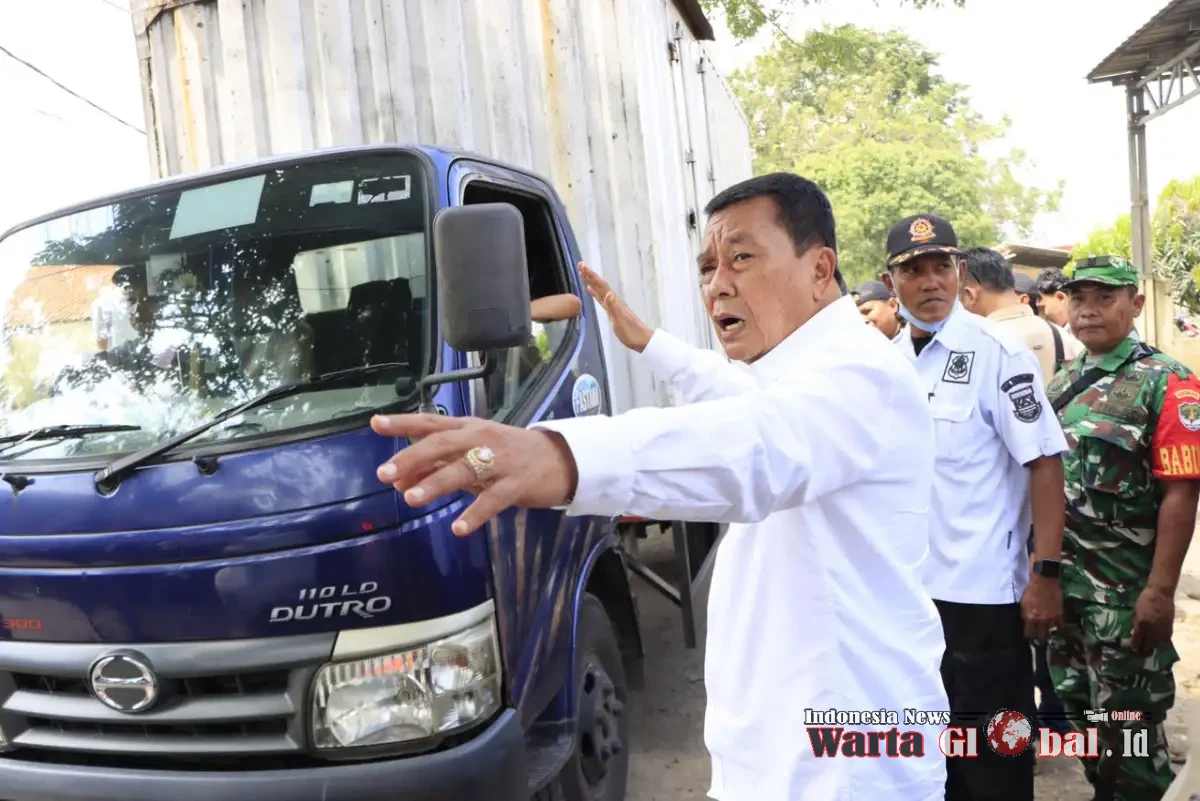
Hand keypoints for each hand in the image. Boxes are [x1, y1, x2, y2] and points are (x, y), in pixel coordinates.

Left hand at [372, 414, 578, 536]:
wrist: (561, 459)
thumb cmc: (510, 455)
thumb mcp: (473, 455)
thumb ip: (437, 466)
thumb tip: (399, 481)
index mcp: (469, 428)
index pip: (431, 422)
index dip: (403, 422)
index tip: (375, 423)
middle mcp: (481, 439)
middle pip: (442, 444)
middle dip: (412, 458)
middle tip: (385, 474)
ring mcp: (501, 461)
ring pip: (464, 469)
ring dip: (436, 483)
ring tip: (411, 499)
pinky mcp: (517, 483)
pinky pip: (493, 500)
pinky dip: (475, 514)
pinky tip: (458, 528)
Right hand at [578, 262, 652, 352]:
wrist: (643, 341)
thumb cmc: (632, 333)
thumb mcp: (621, 322)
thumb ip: (614, 308)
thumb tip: (608, 293)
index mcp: (615, 302)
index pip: (601, 286)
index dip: (592, 276)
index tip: (582, 266)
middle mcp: (614, 301)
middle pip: (600, 285)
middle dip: (590, 275)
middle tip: (580, 265)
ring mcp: (613, 306)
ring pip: (600, 290)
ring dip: (592, 281)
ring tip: (583, 274)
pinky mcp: (613, 312)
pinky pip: (601, 299)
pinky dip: (595, 292)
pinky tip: (591, 290)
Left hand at [1020, 575, 1062, 640]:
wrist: (1043, 581)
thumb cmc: (1030, 590)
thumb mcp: (1024, 604)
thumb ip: (1026, 615)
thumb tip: (1027, 622)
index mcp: (1030, 618)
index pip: (1029, 634)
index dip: (1028, 636)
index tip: (1029, 636)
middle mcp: (1041, 621)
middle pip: (1041, 636)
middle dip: (1039, 638)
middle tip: (1038, 638)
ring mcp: (1051, 618)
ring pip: (1050, 631)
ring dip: (1048, 631)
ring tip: (1046, 630)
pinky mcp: (1060, 614)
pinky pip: (1060, 625)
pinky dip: (1058, 626)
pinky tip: (1055, 626)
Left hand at [1132, 585, 1173, 655]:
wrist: (1160, 593)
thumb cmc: (1144, 599)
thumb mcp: (1135, 610)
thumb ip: (1135, 622)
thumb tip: (1134, 632)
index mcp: (1141, 622)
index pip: (1137, 638)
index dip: (1135, 645)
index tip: (1133, 649)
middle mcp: (1151, 627)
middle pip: (1148, 643)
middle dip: (1144, 650)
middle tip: (1141, 653)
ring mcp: (1162, 627)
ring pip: (1157, 643)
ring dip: (1153, 647)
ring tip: (1149, 649)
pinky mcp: (1169, 626)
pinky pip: (1166, 638)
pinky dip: (1162, 642)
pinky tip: (1158, 643)